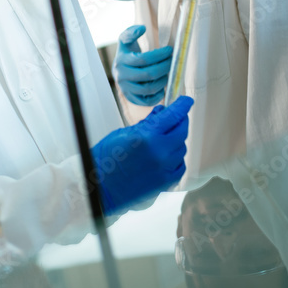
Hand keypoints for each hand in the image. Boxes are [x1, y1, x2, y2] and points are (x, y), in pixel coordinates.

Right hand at [90, 96, 192, 214]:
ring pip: (181, 148)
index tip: (186, 101)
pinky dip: (176, 158)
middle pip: (181, 131)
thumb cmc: (105, 160)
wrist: (101, 186)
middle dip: (180, 122)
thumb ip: (146, 124)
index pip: (173, 116)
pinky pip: (180, 166)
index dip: (182, 106)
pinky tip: (166, 156)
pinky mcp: (166, 182)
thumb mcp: (122, 133)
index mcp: (147, 136)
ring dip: (176, 140)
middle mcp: (160, 152)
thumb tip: (160, 114)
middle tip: (175, 118)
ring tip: (163, 140)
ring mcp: (164, 168)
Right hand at [113, 25, 171, 106]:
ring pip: (149, 88)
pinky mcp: (131, 98)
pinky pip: (147, 101)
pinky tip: (162, 86)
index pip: (143, 59)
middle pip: (149, 74)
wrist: (119, 71)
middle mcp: (121, 76)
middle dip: (165, 67)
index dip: (159, 55)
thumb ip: (131, 33)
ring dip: (164, 80)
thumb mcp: (126, 42)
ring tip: (168, 72)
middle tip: (173, 61)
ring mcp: (126, 89)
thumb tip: (141, 28)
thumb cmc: (128, 54)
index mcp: (121, 60)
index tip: (170, 50)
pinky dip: (158, 95)